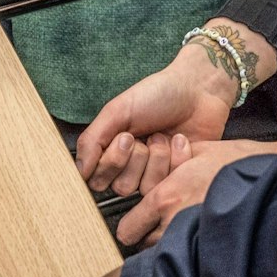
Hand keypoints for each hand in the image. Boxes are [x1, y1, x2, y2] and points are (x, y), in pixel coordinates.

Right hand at [75, 43, 246, 189]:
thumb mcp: (117, 111)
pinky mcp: (179, 177)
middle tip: (147, 134)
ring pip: (146, 188)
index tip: (125, 136)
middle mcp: (131, 167)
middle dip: (137, 158)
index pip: (97, 179)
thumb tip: (78, 173)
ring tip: (165, 135)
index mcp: (112, 151)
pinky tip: (181, 141)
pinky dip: (177, 158)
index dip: (112, 161)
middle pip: (121, 187)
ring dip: (158, 157)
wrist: (198, 88)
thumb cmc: (157, 95)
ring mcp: (156, 173)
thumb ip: (92, 140)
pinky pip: (171, 185)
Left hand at [113, 136, 276, 246]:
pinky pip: (187, 256)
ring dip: (168, 243)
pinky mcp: (210, 247)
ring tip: (184, 228)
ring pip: (164, 252)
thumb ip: (171, 164)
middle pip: (143, 245)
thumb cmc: (238, 160)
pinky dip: (188, 250)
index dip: (131, 224)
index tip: (137, 221)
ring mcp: (193, 237)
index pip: (128, 229)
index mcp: (166, 196)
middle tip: (162, 222)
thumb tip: (155, 169)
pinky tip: (199, 238)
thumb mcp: (198, 151)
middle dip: (149, 234)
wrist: (270, 173)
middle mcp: (174, 221)